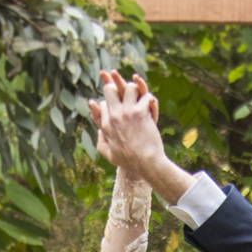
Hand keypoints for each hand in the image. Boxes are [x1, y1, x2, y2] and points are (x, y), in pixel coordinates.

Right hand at [88, 70, 195, 203]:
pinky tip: (151, 105)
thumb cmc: (130, 162)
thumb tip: (100, 132)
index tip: (118, 106)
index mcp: (106, 126)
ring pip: (128, 88)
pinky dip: (150, 99)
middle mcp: (114, 116)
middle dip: (118, 88)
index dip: (110, 102)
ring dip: (137, 90)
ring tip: (141, 97)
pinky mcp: (140, 112)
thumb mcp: (110, 156)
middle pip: (110, 90)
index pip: (102, 104)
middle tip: (129, 95)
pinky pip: (145, 96)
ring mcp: (127, 113)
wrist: (147, 163)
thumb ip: (101, 143)